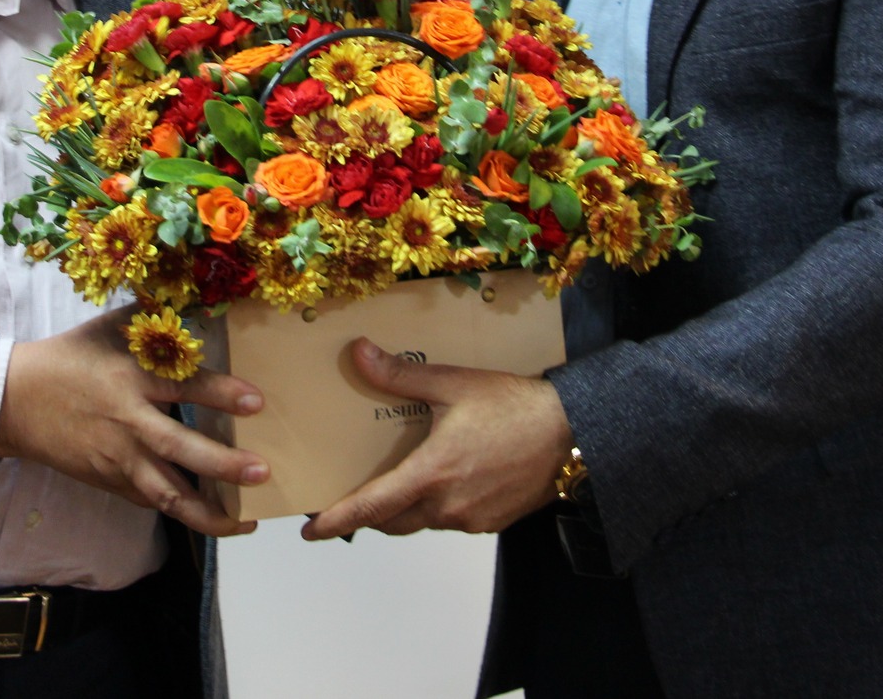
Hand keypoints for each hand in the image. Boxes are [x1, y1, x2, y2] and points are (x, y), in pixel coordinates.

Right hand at [0, 307, 268, 536]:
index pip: (182, 386)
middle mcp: (127, 422)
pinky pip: (151, 501)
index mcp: (130, 377)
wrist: (16, 401)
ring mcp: (117, 459)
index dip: (220, 394)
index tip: (256, 402)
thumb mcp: (111, 328)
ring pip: (165, 494)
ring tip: (244, 523)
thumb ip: (156, 316)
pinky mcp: (110, 481)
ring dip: (207, 512)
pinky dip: (182, 513)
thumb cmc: (71, 357)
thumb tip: (205, 297)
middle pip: (178, 449)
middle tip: (261, 472)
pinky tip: (214, 519)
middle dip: (222, 465)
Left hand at [300, 338, 571, 540]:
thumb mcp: (452, 384)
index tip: (311, 531)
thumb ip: (400, 375)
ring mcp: (471, 519)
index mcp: (431, 474)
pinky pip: (452, 520)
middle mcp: (447, 506)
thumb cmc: (511, 405)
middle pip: (393, 521)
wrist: (571, 431)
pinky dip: (440, 505)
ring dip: (408, 507)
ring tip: (402, 480)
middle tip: (351, 499)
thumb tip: (358, 353)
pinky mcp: (492, 523)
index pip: (371, 507)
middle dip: (370, 514)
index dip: (337, 520)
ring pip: (423, 521)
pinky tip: (448, 479)